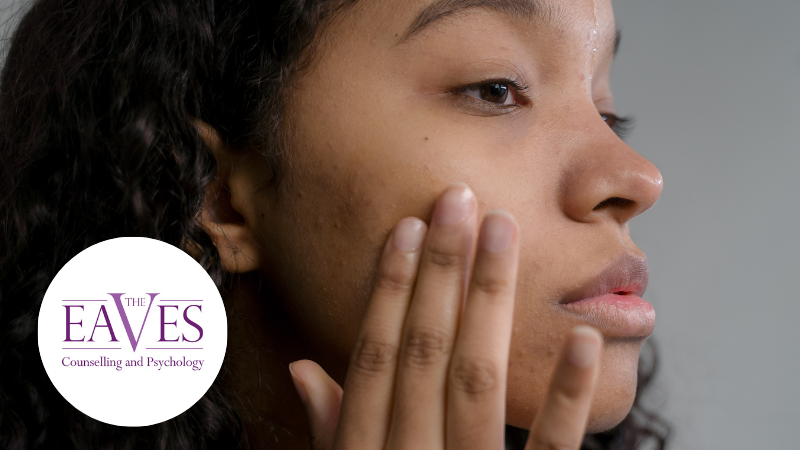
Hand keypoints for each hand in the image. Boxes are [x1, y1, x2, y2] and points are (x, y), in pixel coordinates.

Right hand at [289, 182, 602, 449]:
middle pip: (425, 353)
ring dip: (491, 303)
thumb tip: (303, 371)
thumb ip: (331, 434)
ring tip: (503, 235)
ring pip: (479, 380)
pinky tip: (588, 338)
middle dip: (440, 273)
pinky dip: (573, 397)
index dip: (388, 291)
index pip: (375, 359)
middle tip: (458, 201)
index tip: (407, 229)